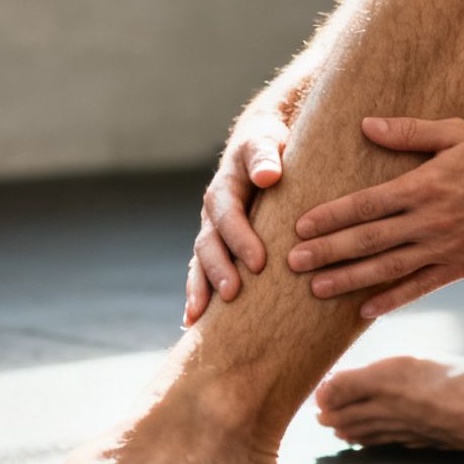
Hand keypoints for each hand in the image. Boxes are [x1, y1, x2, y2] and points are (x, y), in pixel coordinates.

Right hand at [185, 111, 288, 325]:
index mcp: (224, 190)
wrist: (261, 146)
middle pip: (208, 244)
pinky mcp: (219, 248)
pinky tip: (194, 323)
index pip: (228, 216)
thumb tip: (268, 176)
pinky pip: (203, 273)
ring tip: (200, 317)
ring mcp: (213, 233)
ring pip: (200, 263)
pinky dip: (198, 296)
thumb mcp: (265, 140)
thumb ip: (264, 154)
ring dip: (200, 289)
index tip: (259, 263)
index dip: (240, 239)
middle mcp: (213, 214)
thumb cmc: (270, 144)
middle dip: (218, 270)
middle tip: (234, 294)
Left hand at [287, 116, 463, 317]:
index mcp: (425, 185)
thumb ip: (410, 132)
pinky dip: (392, 299)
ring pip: (388, 268)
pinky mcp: (463, 266)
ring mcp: (447, 248)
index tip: (300, 225)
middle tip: (292, 262)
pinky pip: (421, 286)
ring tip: (315, 290)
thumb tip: (366, 124)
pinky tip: (365, 310)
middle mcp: (431, 220)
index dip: (331, 216)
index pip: (366, 203)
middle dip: (327, 251)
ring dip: (349, 279)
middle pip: (369, 239)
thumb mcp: (458, 132)